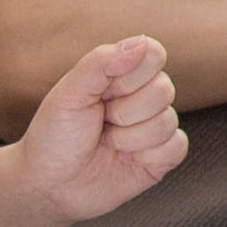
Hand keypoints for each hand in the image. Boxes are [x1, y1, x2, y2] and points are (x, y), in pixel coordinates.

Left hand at [10, 33, 185, 223]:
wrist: (49, 185)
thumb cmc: (55, 136)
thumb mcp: (70, 93)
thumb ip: (102, 62)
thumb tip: (142, 42)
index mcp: (121, 74)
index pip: (154, 54)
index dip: (131, 75)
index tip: (103, 91)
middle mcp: (142, 97)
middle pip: (164, 89)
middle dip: (125, 112)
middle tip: (101, 122)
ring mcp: (153, 128)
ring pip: (168, 121)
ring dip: (129, 138)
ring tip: (108, 144)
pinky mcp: (160, 158)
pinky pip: (177, 147)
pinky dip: (148, 156)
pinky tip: (125, 160)